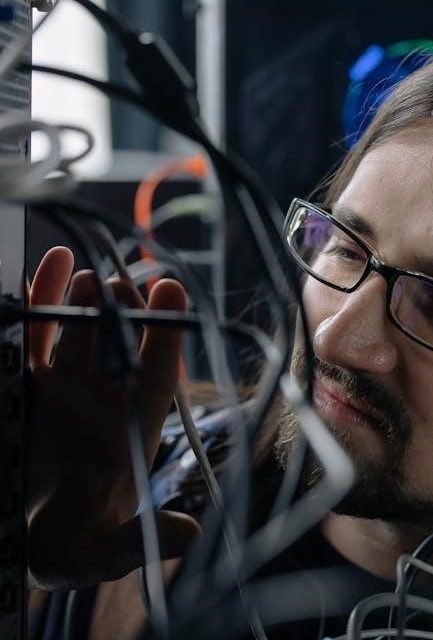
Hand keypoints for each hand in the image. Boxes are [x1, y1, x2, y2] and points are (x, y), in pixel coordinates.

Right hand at [27, 247, 198, 588]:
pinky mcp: (28, 384)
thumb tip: (189, 534)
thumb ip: (132, 544)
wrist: (18, 539)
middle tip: (121, 285)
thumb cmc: (68, 548)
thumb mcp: (96, 554)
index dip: (165, 338)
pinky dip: (41, 300)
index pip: (153, 378)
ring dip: (84, 304)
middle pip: (119, 347)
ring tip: (89, 278)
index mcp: (130, 433)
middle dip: (124, 314)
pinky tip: (50, 264)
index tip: (173, 294)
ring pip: (79, 334)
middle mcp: (102, 404)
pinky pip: (36, 335)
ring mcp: (64, 390)